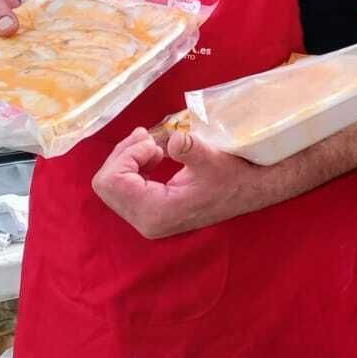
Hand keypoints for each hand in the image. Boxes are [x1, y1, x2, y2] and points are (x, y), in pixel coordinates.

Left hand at [91, 126, 255, 238]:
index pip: (112, 182)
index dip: (126, 155)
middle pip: (106, 184)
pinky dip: (132, 167)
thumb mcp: (212, 159)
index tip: (153, 142)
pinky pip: (123, 189)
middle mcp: (145, 221)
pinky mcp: (150, 213)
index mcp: (156, 212)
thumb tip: (171, 141)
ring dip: (126, 159)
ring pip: (111, 185)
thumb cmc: (233, 177)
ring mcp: (146, 219)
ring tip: (151, 144)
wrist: (250, 192)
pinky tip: (153, 155)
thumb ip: (190, 149)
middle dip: (122, 155)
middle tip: (147, 136)